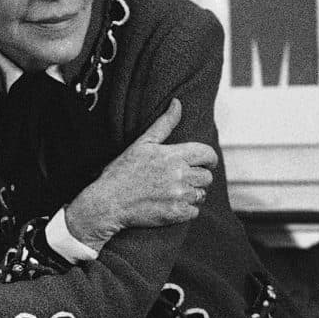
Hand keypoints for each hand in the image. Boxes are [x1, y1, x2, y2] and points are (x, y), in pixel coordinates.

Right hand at [66, 99, 218, 249]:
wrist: (108, 202)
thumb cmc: (122, 172)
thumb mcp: (142, 143)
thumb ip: (164, 124)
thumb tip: (177, 103)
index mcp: (173, 155)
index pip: (208, 154)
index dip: (210, 159)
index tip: (206, 163)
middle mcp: (179, 175)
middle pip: (207, 176)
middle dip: (198, 177)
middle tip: (182, 180)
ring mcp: (179, 195)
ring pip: (201, 194)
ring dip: (192, 194)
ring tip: (174, 192)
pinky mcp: (176, 214)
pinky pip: (194, 212)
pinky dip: (186, 210)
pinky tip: (170, 205)